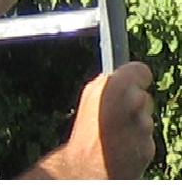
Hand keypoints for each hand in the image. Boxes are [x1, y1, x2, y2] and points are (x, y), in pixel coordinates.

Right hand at [63, 62, 154, 178]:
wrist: (87, 166)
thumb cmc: (87, 129)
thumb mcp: (90, 96)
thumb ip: (109, 84)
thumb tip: (122, 76)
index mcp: (115, 86)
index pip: (140, 71)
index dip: (134, 78)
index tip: (129, 84)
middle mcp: (133, 104)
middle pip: (143, 97)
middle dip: (133, 105)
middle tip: (114, 114)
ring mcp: (143, 126)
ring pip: (146, 119)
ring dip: (135, 124)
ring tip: (115, 133)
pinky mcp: (150, 146)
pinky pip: (147, 138)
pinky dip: (137, 141)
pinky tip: (122, 146)